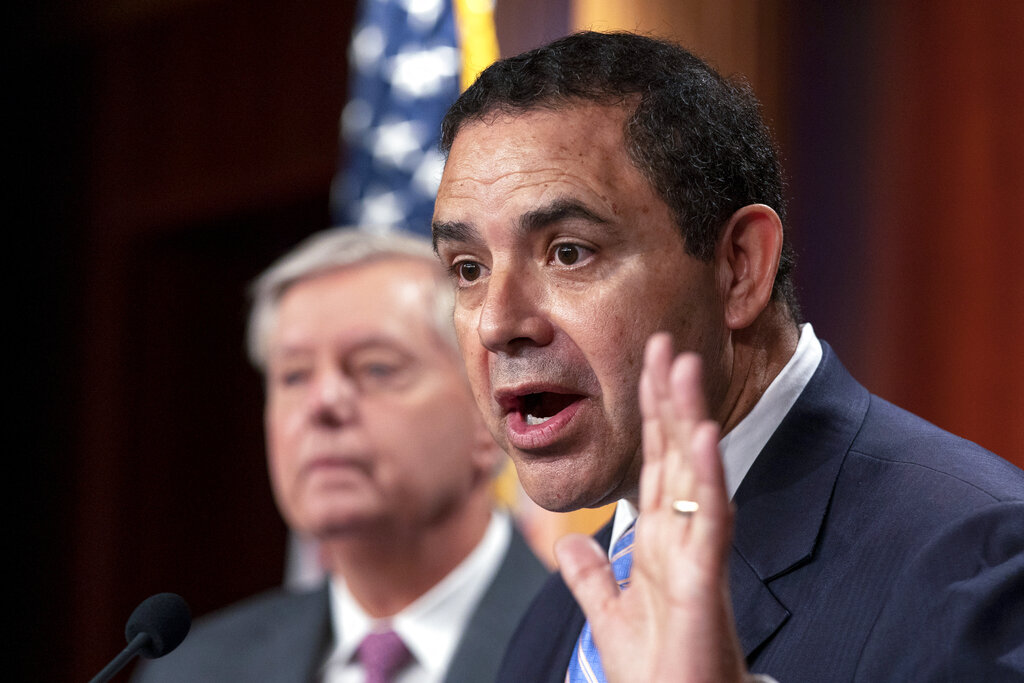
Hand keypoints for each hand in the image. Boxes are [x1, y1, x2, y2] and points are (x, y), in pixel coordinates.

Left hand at [554, 332, 746, 682]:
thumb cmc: (655, 671)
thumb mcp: (610, 616)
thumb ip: (594, 577)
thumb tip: (571, 545)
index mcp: (658, 542)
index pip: (654, 463)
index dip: (650, 414)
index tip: (646, 365)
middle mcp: (680, 538)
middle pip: (674, 454)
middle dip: (668, 398)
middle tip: (666, 343)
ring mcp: (696, 554)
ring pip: (694, 472)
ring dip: (688, 417)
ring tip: (683, 367)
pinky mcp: (704, 578)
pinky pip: (709, 518)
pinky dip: (707, 475)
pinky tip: (701, 434)